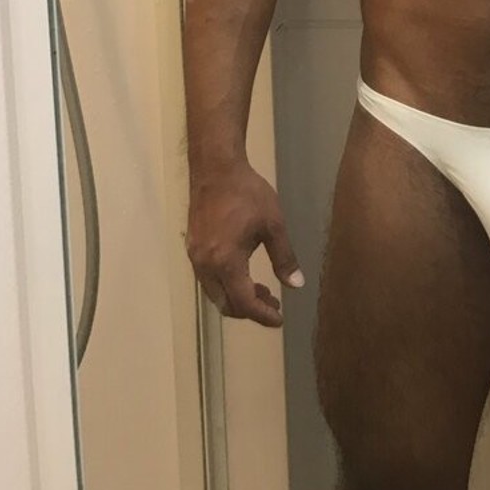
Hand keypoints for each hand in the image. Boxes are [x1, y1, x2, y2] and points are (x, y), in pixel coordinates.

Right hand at [186, 160, 303, 326]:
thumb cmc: (248, 194)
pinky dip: (226, 285)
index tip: (279, 319)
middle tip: (273, 302)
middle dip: (250, 309)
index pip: (244, 302)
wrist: (216, 169)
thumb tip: (296, 285)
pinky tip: (243, 273)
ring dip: (237, 298)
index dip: (262, 315)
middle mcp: (206, 266)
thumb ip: (284, 257)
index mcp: (226, 261)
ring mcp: (195, 258)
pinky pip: (208, 280)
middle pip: (226, 304)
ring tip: (261, 289)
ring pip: (215, 294)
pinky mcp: (192, 249)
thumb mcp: (273, 224)